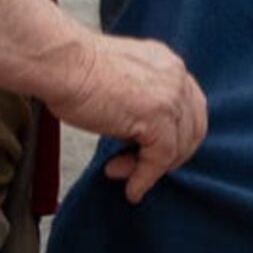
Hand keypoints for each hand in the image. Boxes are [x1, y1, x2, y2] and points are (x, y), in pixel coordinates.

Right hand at [53, 33, 207, 198]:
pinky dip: (145, 178)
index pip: (189, 106)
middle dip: (170, 155)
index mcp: (167, 63)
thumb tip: (138, 136)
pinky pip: (160, 159)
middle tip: (141, 168)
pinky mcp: (157, 117)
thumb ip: (138, 100)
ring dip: (151, 169)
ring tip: (121, 174)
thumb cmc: (73, 70)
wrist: (60, 64)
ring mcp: (170, 96)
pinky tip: (130, 188)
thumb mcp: (120, 81)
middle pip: (193, 128)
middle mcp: (176, 76)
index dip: (175, 135)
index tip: (150, 152)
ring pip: (178, 146)